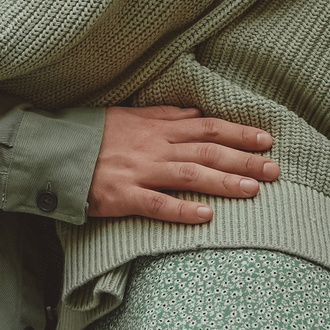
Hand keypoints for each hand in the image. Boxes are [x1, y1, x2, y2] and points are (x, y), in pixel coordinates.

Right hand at [88, 106, 278, 223]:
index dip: (239, 132)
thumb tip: (197, 113)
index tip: (267, 139)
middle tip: (274, 169)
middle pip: (207, 151)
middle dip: (244, 160)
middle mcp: (155, 147)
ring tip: (253, 190)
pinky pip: (157, 205)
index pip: (209, 127)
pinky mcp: (123, 196)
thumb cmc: (95, 134)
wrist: (55, 151)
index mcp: (158, 127)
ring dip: (224, 182)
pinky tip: (207, 216)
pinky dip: (183, 210)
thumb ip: (165, 115)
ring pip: (190, 175)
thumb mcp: (130, 115)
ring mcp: (140, 172)